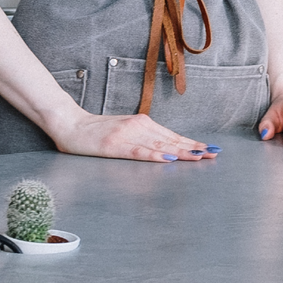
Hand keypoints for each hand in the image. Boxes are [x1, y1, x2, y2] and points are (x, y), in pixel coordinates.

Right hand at [47, 110, 220, 162]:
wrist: (70, 123)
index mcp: (142, 123)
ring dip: (181, 152)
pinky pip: (139, 152)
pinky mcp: (115, 145)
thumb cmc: (96, 130)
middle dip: (193, 148)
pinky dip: (156, 156)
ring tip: (199, 157)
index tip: (209, 148)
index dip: (191, 143)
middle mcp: (138, 126)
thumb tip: (165, 148)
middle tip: (213, 154)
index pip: (171, 136)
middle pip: (170, 140)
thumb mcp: (124, 130)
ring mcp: (127, 135)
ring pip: (160, 146)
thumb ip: (143, 137)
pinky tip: (168, 160)